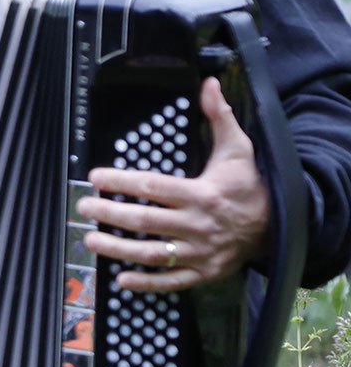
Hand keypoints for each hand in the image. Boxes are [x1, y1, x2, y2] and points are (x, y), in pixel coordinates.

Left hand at [78, 77, 269, 292]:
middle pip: (147, 221)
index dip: (123, 182)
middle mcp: (199, 225)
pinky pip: (172, 281)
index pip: (154, 187)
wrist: (282, 223)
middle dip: (111, 214)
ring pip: (153, 253)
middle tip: (84, 207)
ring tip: (90, 240)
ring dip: (118, 249)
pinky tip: (120, 278)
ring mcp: (201, 252)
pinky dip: (147, 283)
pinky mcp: (204, 272)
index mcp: (203, 194)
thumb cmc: (250, 184)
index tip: (96, 177)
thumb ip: (219, 116)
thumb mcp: (238, 148)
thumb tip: (207, 83)